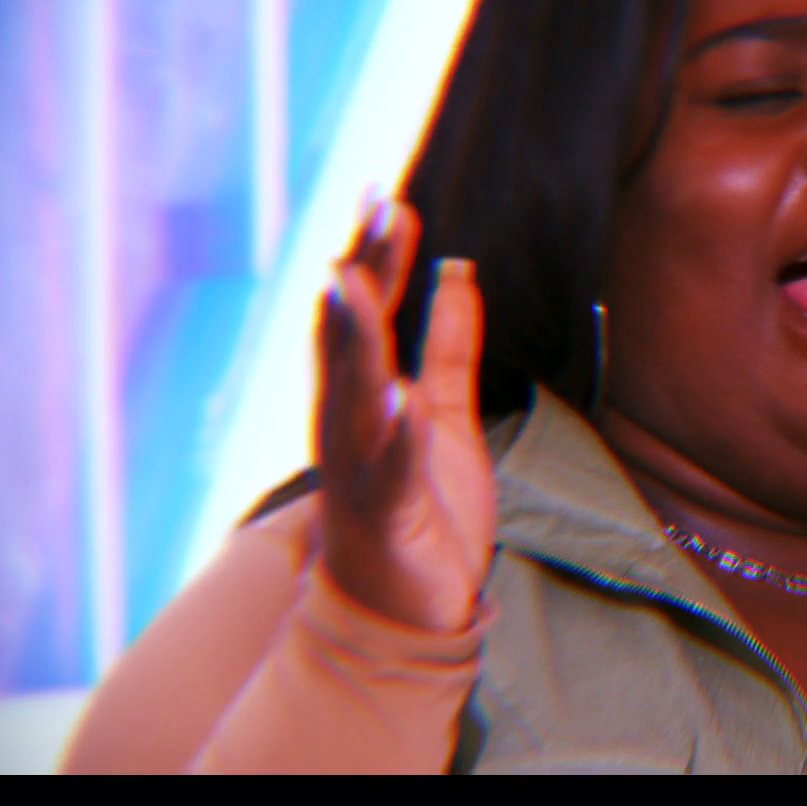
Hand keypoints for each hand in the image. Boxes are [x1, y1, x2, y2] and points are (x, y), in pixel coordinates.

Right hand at [314, 197, 496, 632]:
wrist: (407, 610)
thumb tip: (457, 271)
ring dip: (354, 340)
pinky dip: (392, 437)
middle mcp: (348, 425)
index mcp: (363, 397)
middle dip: (361, 273)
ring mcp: (359, 469)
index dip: (375, 257)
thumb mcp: (445, 414)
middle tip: (376, 207)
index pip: (366, 314)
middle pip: (350, 337)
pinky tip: (398, 401)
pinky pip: (386, 471)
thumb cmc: (422, 509)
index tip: (385, 195)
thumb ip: (450, 347)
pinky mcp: (384, 516)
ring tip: (357, 284)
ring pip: (351, 395)